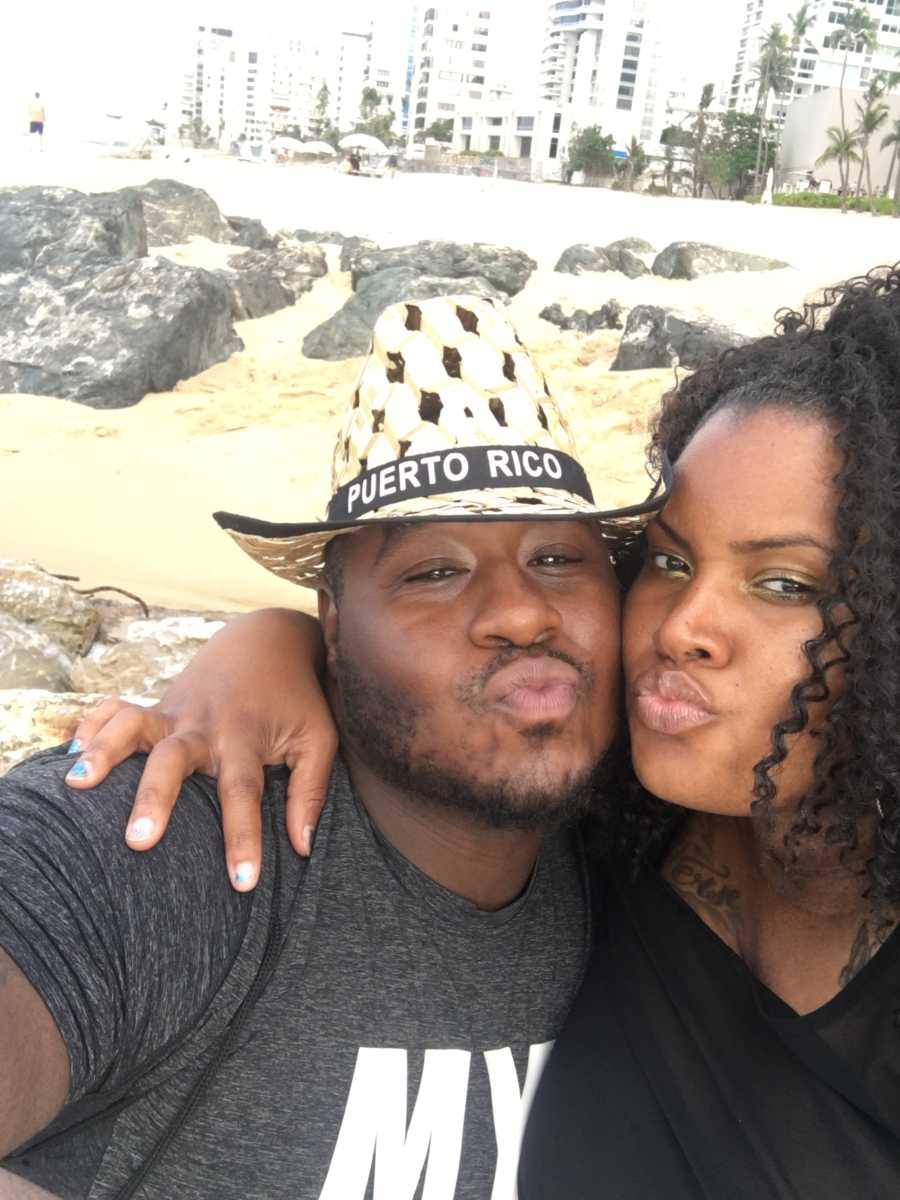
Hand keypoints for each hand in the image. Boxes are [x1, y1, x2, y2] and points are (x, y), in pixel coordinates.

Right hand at [64, 609, 336, 890]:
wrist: (269, 638)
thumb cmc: (298, 699)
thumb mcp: (319, 739)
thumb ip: (311, 791)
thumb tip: (302, 848)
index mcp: (246, 736)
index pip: (243, 791)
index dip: (243, 837)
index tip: (243, 882)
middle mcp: (205, 724)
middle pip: (174, 759)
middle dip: (155, 798)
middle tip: (137, 842)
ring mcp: (174, 712)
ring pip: (133, 726)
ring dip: (104, 751)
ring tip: (76, 784)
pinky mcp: (156, 707)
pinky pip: (115, 711)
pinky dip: (90, 727)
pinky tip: (66, 756)